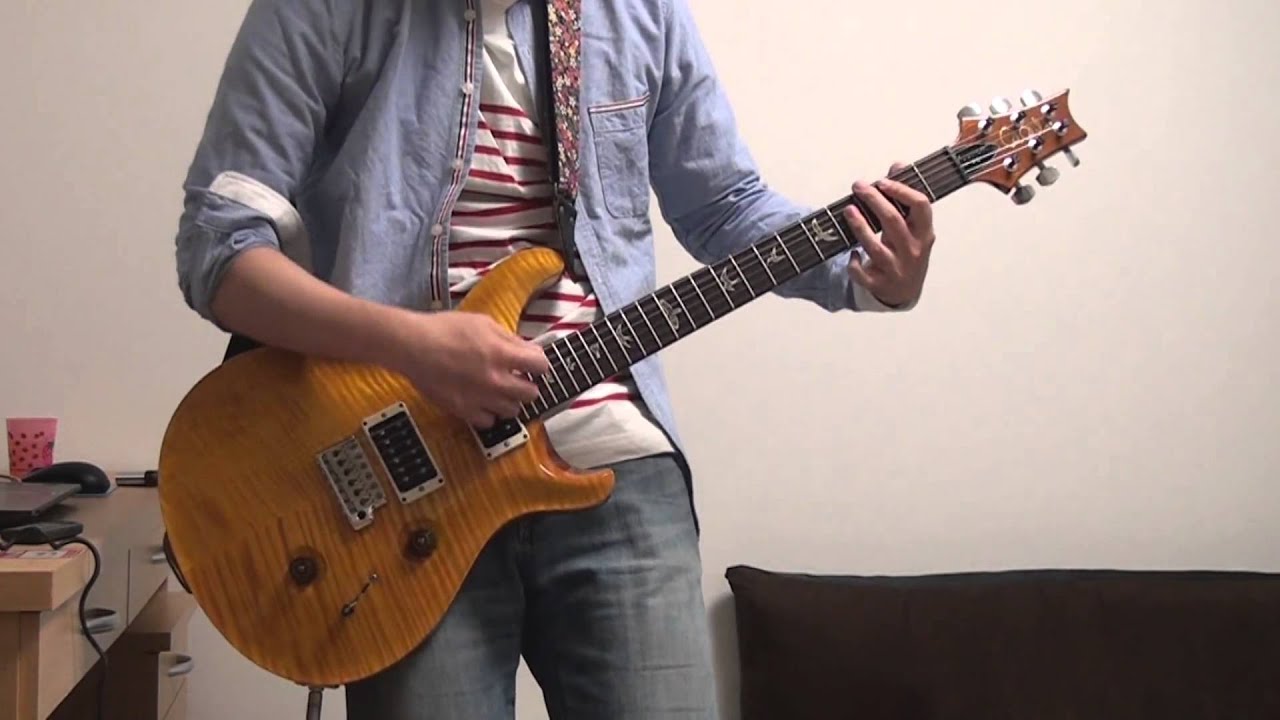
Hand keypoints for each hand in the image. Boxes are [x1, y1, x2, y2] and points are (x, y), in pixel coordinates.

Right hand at [390, 311, 549, 427]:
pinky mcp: (464, 411)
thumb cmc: (443, 330)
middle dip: (527, 384)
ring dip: (509, 400)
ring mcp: (480, 398)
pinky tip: (482, 402)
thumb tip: (527, 348)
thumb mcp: (482, 323)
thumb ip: (509, 338)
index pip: (541, 365)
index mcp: (502, 354)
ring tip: (499, 391)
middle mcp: (495, 380)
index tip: (534, 364)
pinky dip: (488, 414)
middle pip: (531, 393)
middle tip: (518, 378)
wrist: (412, 346)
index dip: (539, 364)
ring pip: (512, 411)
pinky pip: (488, 422)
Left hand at [844, 162, 936, 306]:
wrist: (905, 292)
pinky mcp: (878, 284)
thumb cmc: (908, 251)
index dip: (901, 190)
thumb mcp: (913, 226)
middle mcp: (912, 251)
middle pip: (893, 221)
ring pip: (875, 247)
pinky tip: (850, 252)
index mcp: (924, 234)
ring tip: (848, 209)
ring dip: (859, 226)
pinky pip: (861, 273)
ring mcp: (896, 269)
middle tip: (859, 186)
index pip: (920, 206)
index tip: (882, 181)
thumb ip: (905, 197)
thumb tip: (898, 165)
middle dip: (874, 200)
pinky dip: (853, 262)